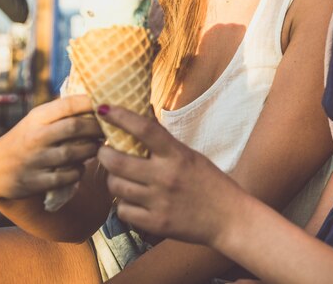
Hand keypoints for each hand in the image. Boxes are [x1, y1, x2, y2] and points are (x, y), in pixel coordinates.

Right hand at [0, 95, 102, 199]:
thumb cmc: (28, 138)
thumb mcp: (39, 119)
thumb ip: (64, 112)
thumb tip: (102, 104)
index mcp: (38, 117)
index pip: (69, 104)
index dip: (91, 103)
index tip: (106, 106)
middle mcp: (35, 136)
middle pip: (75, 128)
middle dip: (97, 128)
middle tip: (108, 129)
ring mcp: (34, 160)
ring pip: (73, 153)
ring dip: (91, 150)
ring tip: (97, 147)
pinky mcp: (34, 182)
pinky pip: (66, 177)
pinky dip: (78, 172)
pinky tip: (80, 167)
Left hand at [97, 105, 243, 244]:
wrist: (229, 218)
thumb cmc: (211, 183)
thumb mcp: (191, 157)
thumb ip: (166, 146)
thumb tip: (140, 125)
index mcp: (177, 155)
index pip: (145, 129)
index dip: (121, 116)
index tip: (104, 109)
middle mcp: (166, 176)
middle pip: (118, 161)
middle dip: (104, 154)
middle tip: (104, 152)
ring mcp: (159, 201)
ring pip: (116, 187)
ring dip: (112, 180)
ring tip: (119, 177)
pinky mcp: (155, 223)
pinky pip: (123, 211)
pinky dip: (124, 205)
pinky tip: (133, 201)